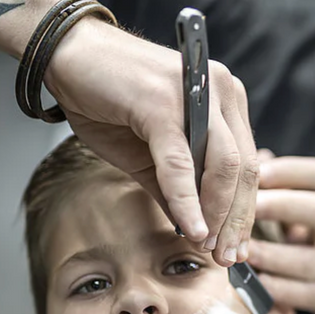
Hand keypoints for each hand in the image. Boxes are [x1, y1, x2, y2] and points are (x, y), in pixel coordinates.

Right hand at [44, 18, 258, 266]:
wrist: (67, 56)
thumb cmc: (106, 99)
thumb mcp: (147, 155)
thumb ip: (175, 188)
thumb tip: (196, 231)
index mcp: (223, 103)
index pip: (247, 166)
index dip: (244, 211)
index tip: (236, 247)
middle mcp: (220, 92)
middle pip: (245, 169)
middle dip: (237, 221)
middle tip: (227, 256)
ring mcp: (196, 94)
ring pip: (224, 166)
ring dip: (217, 214)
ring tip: (208, 246)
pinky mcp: (164, 102)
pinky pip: (181, 162)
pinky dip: (187, 200)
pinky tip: (190, 228)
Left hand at [248, 155, 314, 313]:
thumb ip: (289, 198)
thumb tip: (257, 157)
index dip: (289, 170)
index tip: (254, 173)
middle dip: (279, 206)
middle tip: (243, 210)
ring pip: (311, 259)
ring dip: (270, 254)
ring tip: (240, 251)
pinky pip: (308, 295)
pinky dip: (278, 289)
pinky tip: (255, 284)